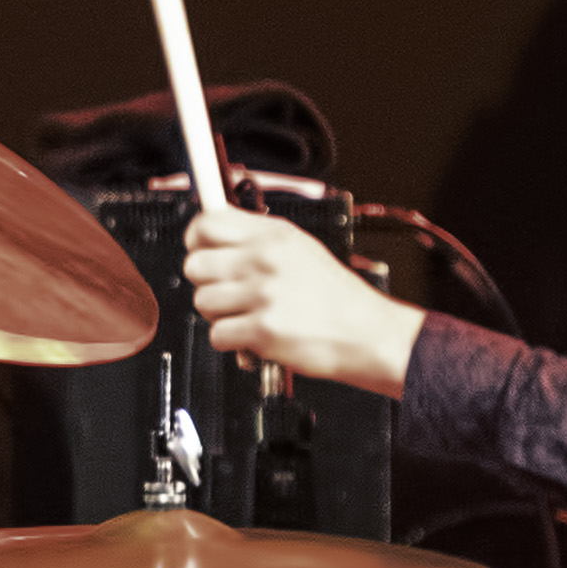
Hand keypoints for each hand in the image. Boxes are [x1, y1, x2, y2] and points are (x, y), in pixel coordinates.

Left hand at [184, 200, 424, 396]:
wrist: (371, 335)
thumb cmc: (338, 297)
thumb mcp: (300, 250)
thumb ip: (257, 241)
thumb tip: (211, 235)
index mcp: (272, 235)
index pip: (206, 223)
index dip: (196, 240)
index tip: (202, 251)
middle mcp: (265, 259)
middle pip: (195, 265)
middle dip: (206, 284)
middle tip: (228, 293)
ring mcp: (263, 294)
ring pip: (202, 302)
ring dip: (220, 316)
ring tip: (248, 317)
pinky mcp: (263, 330)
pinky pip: (217, 335)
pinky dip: (232, 343)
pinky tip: (255, 338)